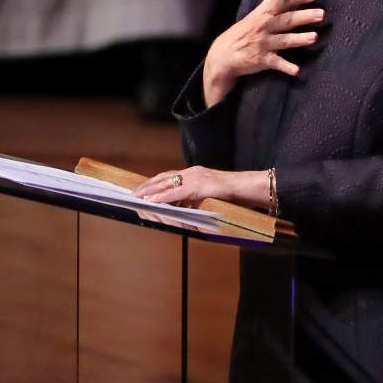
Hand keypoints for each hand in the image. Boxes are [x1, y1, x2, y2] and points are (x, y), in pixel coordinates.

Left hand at [133, 166, 269, 209]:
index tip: (143, 188)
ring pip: (166, 184)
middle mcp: (192, 172)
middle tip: (134, 193)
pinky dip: (162, 198)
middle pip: (163, 178)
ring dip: (150, 191)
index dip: (155, 182)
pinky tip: (152, 202)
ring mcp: (195, 178)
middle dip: (147, 186)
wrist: (248, 188)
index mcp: (195, 174)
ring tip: (138, 197)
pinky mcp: (198, 186)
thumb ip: (197, 199)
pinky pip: (176, 193)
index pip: (170, 176)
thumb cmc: (234, 194)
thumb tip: (184, 209)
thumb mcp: (211, 195)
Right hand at [202, 0, 321, 105]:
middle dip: (303, 17)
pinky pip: (275, 63)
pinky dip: (285, 67)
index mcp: (264, 14)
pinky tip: (297, 71)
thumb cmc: (245, 31)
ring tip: (314, 37)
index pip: (282, 3)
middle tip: (321, 14)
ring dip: (298, 39)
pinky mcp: (261, 60)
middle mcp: (264, 27)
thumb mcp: (258, 12)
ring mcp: (263, 44)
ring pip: (283, 41)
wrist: (223, 54)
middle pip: (286, 20)